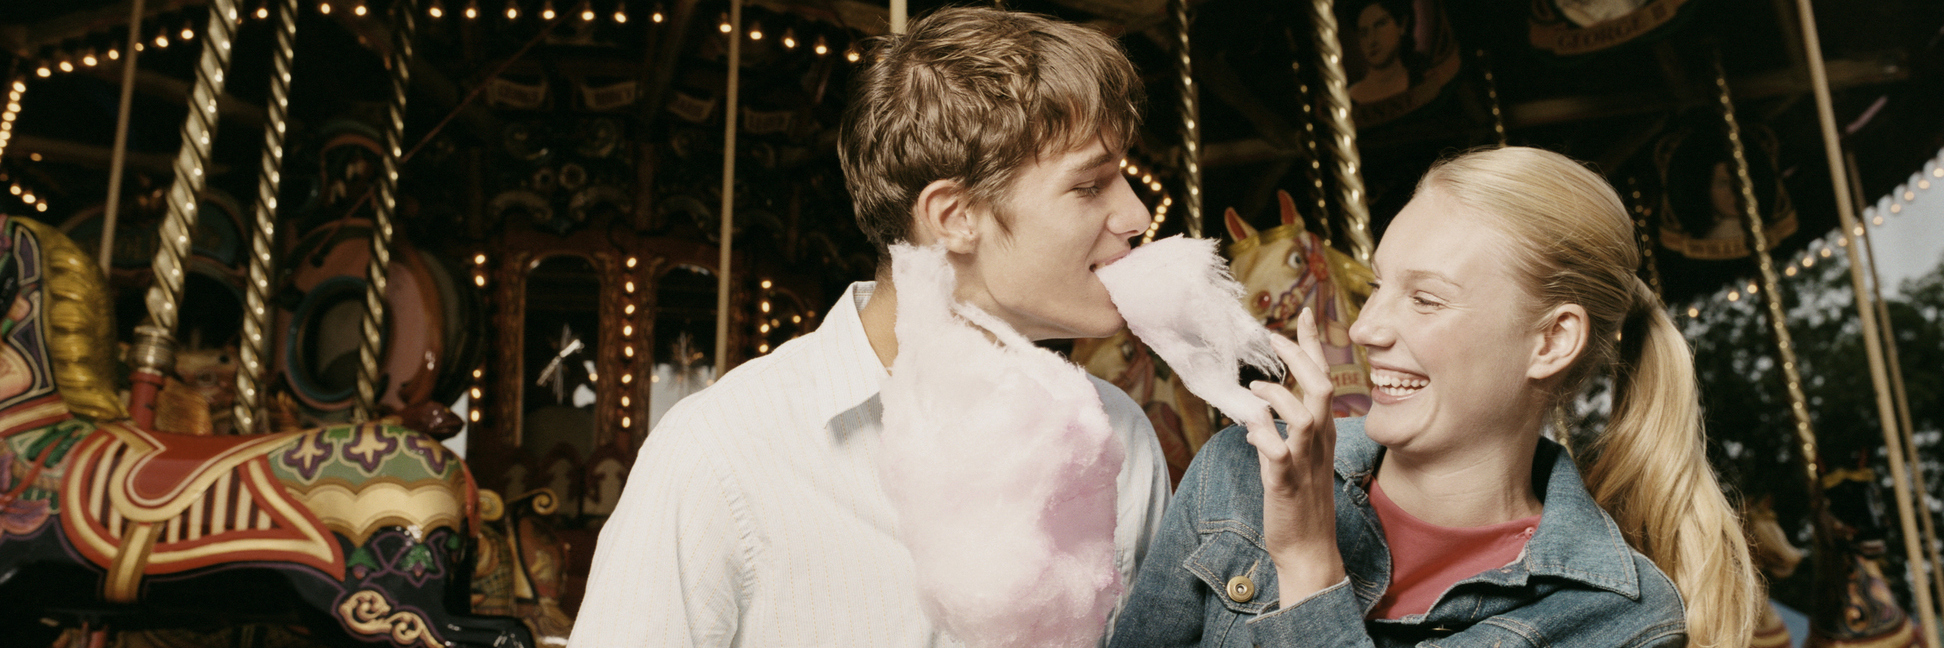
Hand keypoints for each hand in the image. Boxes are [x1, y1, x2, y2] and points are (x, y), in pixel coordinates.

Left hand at [1241, 308, 1345, 606]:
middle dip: (1298, 357)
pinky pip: (1277, 452)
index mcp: (1323, 433)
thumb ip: (1278, 435)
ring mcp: (1304, 462)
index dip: (1313, 346)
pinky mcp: (1286, 483)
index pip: (1323, 379)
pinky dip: (1262, 435)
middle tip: (1272, 339)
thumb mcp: (1292, 462)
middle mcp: (1319, 442)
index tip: (1302, 315)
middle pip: (1321, 387)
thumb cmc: (1299, 504)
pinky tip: (1249, 432)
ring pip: (1305, 415)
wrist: (1308, 551)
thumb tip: (1256, 418)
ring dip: (1277, 397)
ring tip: (1255, 392)